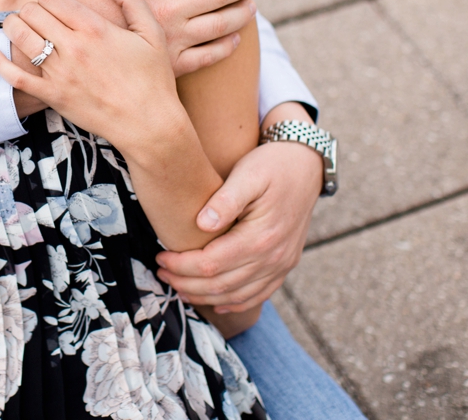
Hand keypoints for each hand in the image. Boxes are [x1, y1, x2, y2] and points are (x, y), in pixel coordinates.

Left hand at [0, 0, 189, 154]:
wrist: (149, 124)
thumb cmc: (153, 78)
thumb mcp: (151, 32)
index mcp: (95, 29)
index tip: (56, 3)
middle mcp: (73, 48)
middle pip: (32, 12)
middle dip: (32, 9)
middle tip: (39, 16)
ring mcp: (59, 74)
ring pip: (19, 37)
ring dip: (14, 26)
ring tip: (19, 26)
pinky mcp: (51, 96)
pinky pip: (13, 76)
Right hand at [61, 0, 256, 75]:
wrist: (65, 57)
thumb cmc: (73, 11)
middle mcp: (172, 6)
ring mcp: (176, 36)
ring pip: (225, 22)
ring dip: (242, 11)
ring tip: (249, 5)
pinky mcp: (174, 63)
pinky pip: (211, 54)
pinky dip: (227, 45)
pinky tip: (232, 37)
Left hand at [153, 138, 322, 312]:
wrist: (306, 165)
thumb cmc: (272, 165)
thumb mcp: (248, 173)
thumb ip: (226, 199)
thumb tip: (201, 223)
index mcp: (260, 236)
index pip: (211, 264)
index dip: (182, 266)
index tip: (160, 258)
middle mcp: (273, 257)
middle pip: (221, 285)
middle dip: (186, 283)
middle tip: (161, 274)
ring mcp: (281, 264)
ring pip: (237, 295)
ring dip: (205, 297)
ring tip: (179, 288)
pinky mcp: (285, 264)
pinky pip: (259, 295)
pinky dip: (234, 302)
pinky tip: (216, 302)